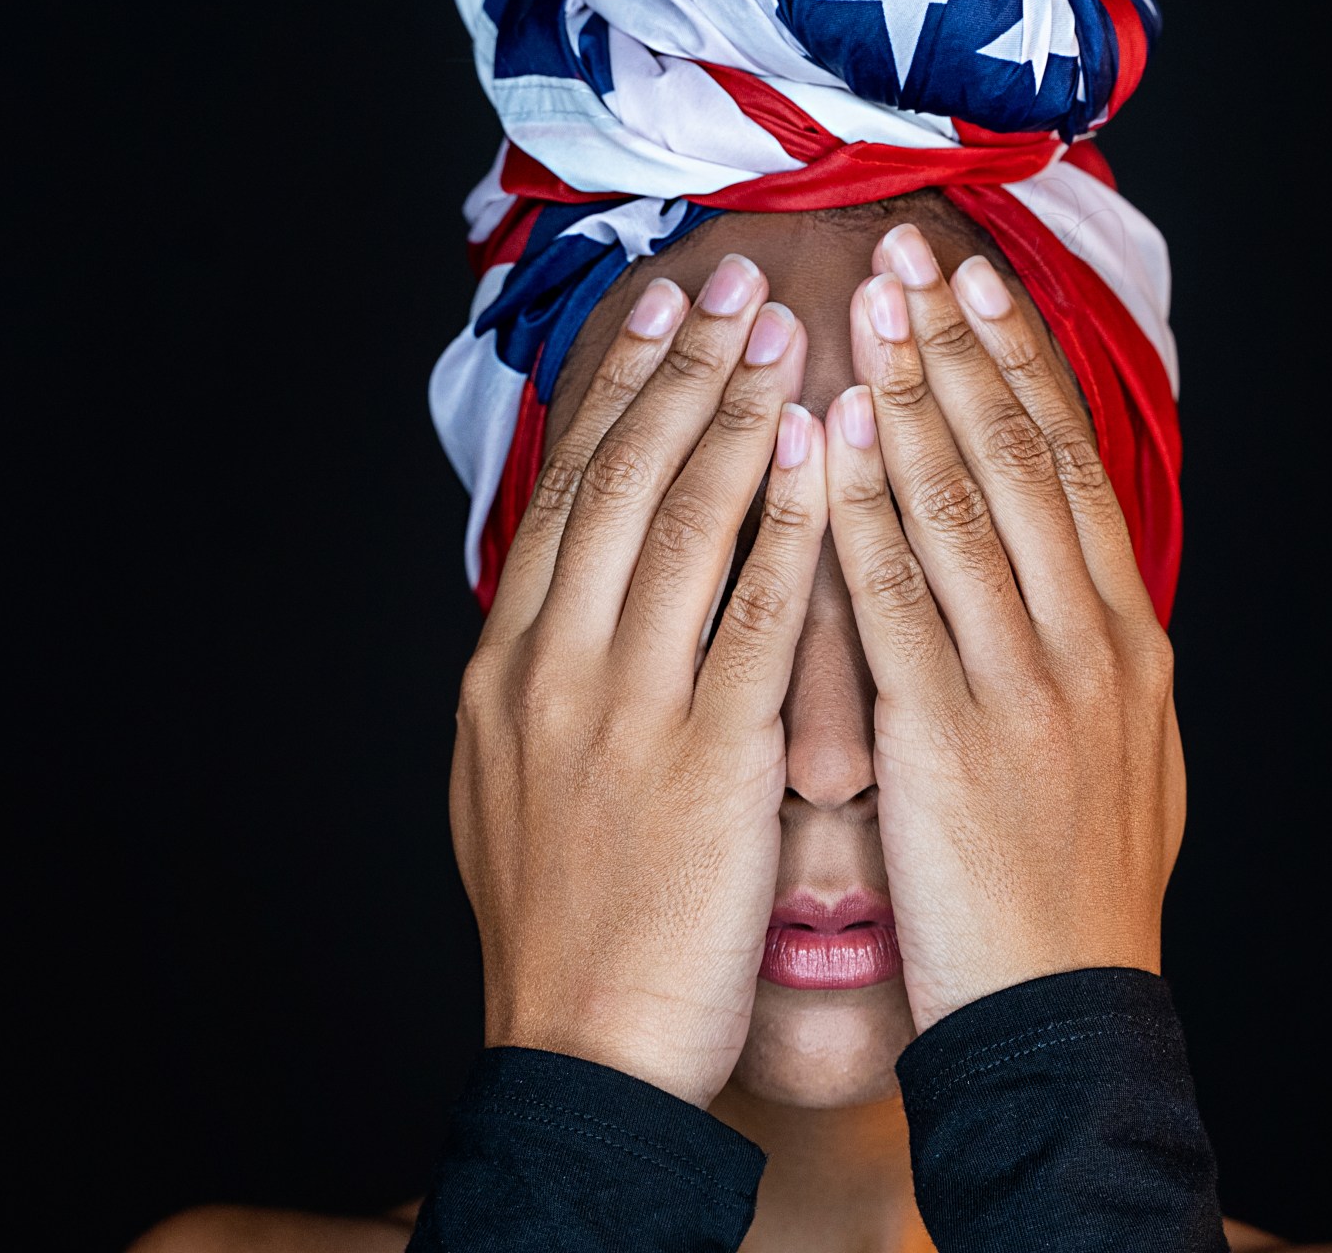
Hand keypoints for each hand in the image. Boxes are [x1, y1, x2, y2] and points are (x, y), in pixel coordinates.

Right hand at [450, 256, 826, 1105]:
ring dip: (736, 414)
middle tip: (729, 281)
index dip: (613, 395)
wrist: (580, 1050)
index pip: (561, 493)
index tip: (655, 315)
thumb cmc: (566, 926)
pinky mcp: (704, 758)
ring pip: (679, 524)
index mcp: (506, 668)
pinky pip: (755, 616)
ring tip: (786, 330)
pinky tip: (825, 455)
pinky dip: (790, 524)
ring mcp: (623, 707)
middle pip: (616, 481)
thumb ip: (544, 680)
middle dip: (677, 371)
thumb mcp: (514, 782)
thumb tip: (564, 600)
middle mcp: (550, 667)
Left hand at [825, 224, 1185, 1031]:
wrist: (1068, 1023)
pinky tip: (830, 440)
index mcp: (1131, 644)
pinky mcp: (955, 739)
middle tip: (913, 254)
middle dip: (966, 349)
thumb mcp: (1117, 761)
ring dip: (913, 396)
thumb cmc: (1073, 903)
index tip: (977, 287)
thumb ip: (1085, 662)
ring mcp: (1030, 687)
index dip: (1022, 369)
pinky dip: (866, 510)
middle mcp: (1093, 645)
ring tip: (867, 307)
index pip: (1073, 469)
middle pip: (1026, 461)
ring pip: (969, 507)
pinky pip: (903, 601)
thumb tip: (1063, 584)